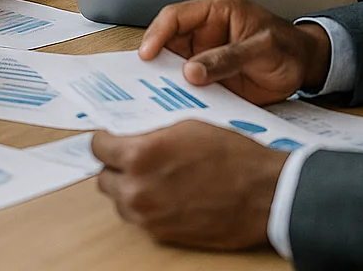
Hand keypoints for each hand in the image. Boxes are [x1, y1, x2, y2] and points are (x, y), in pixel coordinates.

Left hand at [92, 121, 287, 249]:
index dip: (107, 141)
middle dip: (116, 166)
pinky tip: (168, 194)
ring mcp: (148, 216)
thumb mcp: (185, 127)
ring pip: (120, 201)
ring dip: (130, 188)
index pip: (98, 147)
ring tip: (155, 176)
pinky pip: (140, 218)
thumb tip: (130, 135)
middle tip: (134, 158)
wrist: (264, 195)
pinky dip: (148, 206)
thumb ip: (150, 134)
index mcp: (139, 156)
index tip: (113, 139)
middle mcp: (137, 189)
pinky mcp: (162, 235)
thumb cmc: (232, 157)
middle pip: (104, 177)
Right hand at [138, 0, 331, 104]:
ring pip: (173, 65)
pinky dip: (180, 94)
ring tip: (155, 94)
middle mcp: (205, 32)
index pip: (176, 16)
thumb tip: (192, 70)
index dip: (157, 33)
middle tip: (144, 79)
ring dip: (164, 79)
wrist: (305, 67)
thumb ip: (228, 58)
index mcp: (216, 11)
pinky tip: (175, 104)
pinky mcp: (209, 77)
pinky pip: (188, 85)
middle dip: (155, 60)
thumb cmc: (288, 48)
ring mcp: (205, 55)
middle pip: (168, 42)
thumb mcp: (263, 49)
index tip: (147, 54)